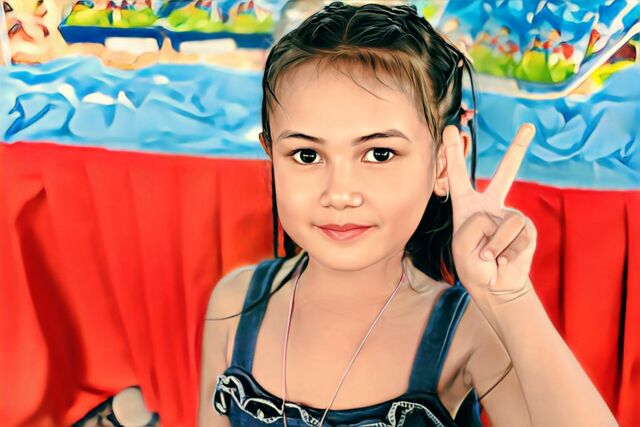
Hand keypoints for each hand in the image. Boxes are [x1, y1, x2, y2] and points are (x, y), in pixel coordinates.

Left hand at [443, 123, 537, 304]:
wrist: (495, 286)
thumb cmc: (473, 266)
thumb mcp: (461, 246)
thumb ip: (474, 225)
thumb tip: (500, 218)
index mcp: (467, 207)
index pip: (458, 176)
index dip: (453, 153)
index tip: (450, 129)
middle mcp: (490, 206)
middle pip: (505, 173)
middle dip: (518, 149)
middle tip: (529, 126)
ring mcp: (510, 215)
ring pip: (502, 222)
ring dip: (493, 246)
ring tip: (489, 256)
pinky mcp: (527, 227)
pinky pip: (517, 233)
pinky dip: (507, 250)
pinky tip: (504, 258)